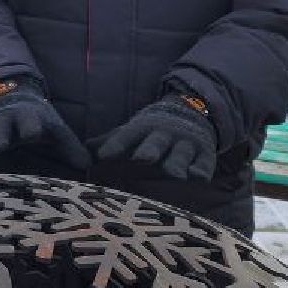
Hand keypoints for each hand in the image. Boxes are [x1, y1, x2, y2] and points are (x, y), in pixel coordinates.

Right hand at [0, 86, 89, 169]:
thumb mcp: (58, 131)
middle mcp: (7, 119)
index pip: (31, 123)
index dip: (32, 127)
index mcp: (30, 118)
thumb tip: (88, 165)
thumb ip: (72, 148)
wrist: (14, 99)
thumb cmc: (40, 123)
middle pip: (1, 127)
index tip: (32, 135)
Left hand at [92, 95, 218, 179]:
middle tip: (142, 159)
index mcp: (143, 128)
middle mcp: (165, 134)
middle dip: (149, 149)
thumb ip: (110, 141)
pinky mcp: (204, 153)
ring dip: (177, 162)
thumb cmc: (153, 129)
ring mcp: (186, 143)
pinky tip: (198, 177)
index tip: (102, 156)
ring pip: (181, 153)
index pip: (127, 135)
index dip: (115, 145)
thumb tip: (82, 149)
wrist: (192, 110)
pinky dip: (202, 169)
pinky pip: (204, 162)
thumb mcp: (132, 131)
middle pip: (156, 142)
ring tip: (173, 174)